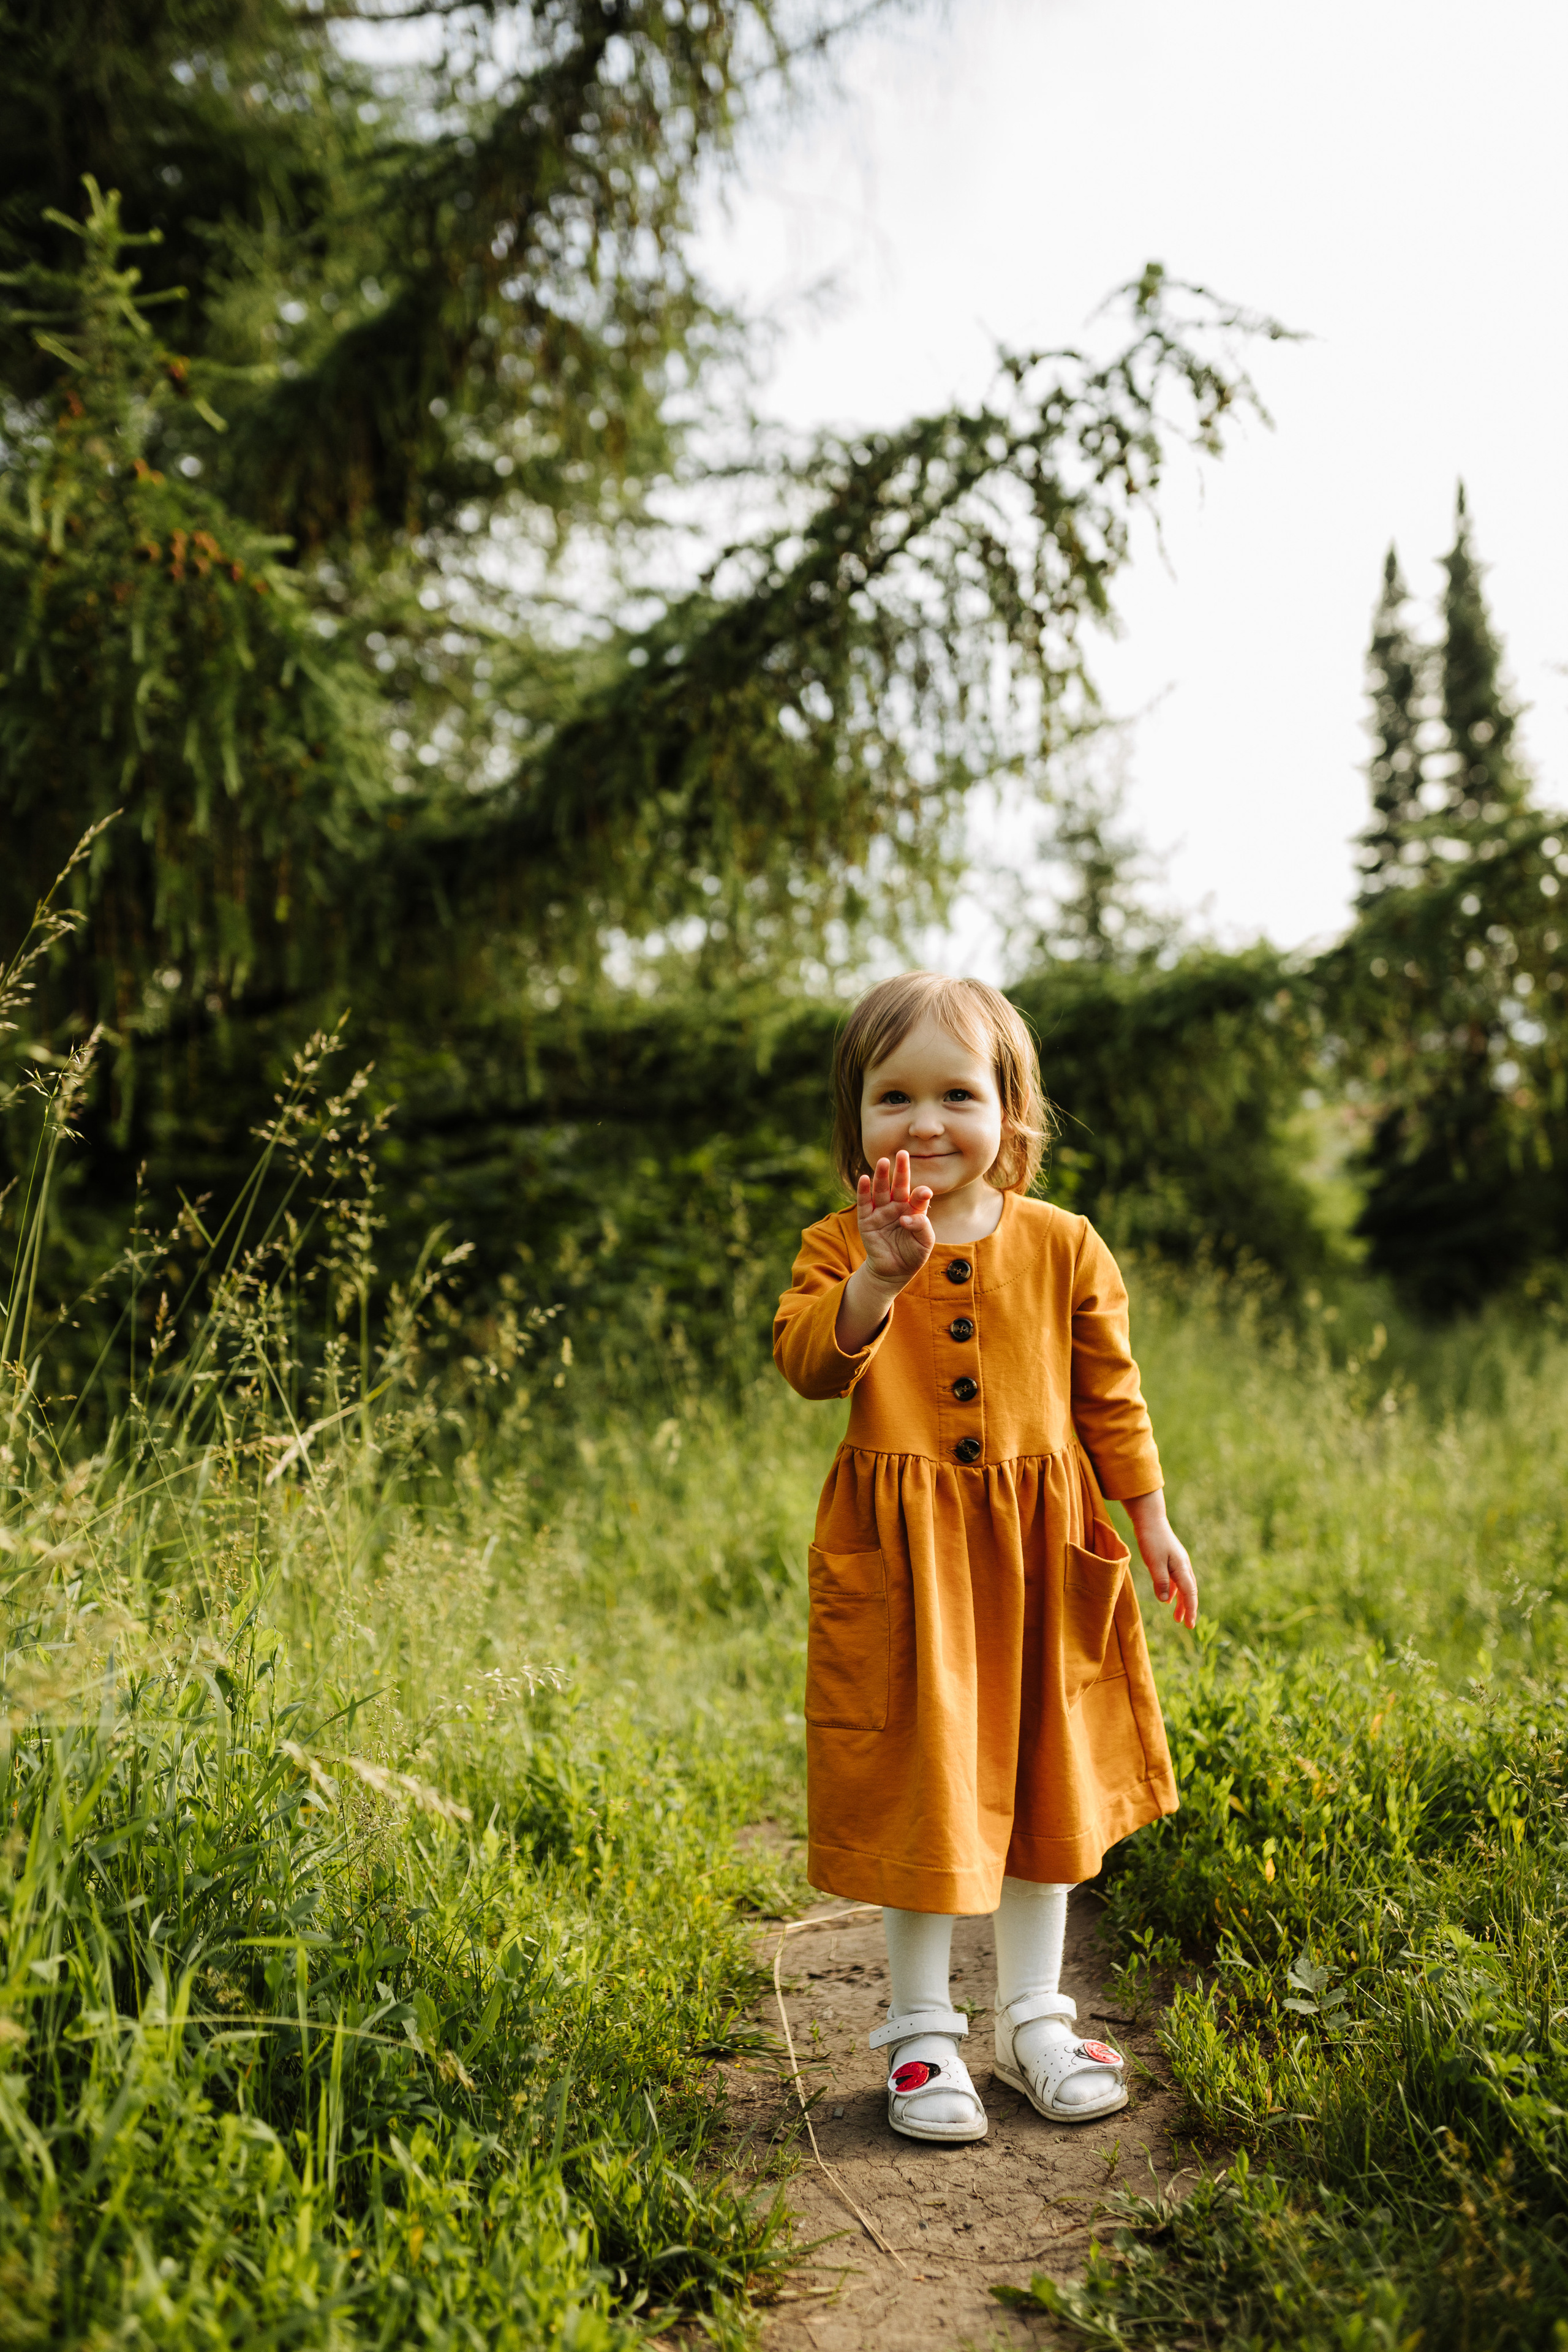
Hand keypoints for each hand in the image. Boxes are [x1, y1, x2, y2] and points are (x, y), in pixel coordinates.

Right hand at [856, 1151, 934, 1284]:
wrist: (894, 1272)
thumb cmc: (913, 1255)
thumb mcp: (925, 1243)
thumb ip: (922, 1227)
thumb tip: (906, 1217)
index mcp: (914, 1210)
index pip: (918, 1197)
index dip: (921, 1193)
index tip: (924, 1192)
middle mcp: (897, 1207)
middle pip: (899, 1185)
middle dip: (901, 1170)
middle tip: (903, 1153)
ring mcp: (881, 1212)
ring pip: (881, 1190)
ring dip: (881, 1176)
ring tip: (883, 1161)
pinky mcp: (866, 1220)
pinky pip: (865, 1202)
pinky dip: (864, 1191)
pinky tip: (865, 1178)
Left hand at [1123, 1490, 1198, 1628]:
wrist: (1150, 1518)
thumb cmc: (1151, 1539)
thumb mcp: (1154, 1562)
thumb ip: (1161, 1582)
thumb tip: (1166, 1600)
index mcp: (1181, 1567)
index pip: (1190, 1594)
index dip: (1191, 1610)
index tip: (1190, 1625)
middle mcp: (1183, 1565)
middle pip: (1189, 1591)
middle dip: (1188, 1608)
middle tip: (1186, 1624)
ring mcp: (1178, 1562)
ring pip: (1183, 1586)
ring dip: (1181, 1602)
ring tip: (1176, 1617)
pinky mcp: (1171, 1559)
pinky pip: (1176, 1580)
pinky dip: (1174, 1591)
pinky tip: (1168, 1598)